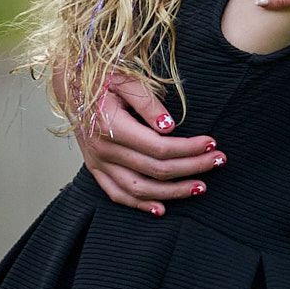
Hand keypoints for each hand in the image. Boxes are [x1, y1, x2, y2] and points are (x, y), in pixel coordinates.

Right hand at [73, 71, 224, 214]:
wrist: (70, 87)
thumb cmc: (103, 79)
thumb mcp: (126, 80)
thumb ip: (147, 102)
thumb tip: (169, 126)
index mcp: (111, 126)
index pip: (158, 147)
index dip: (188, 148)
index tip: (212, 142)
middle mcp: (104, 150)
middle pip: (155, 169)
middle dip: (192, 167)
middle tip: (219, 160)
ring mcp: (98, 163)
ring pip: (139, 189)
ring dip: (173, 192)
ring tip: (201, 187)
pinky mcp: (96, 170)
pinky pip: (117, 195)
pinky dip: (139, 205)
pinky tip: (162, 209)